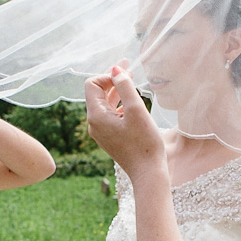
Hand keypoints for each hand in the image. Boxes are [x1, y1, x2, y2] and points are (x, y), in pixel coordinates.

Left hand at [84, 66, 164, 180]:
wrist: (148, 173)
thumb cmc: (144, 143)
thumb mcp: (136, 110)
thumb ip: (124, 86)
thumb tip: (114, 68)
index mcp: (96, 116)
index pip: (92, 84)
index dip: (108, 75)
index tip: (126, 75)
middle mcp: (94, 124)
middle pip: (98, 93)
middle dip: (113, 80)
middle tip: (129, 67)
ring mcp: (101, 132)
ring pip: (106, 104)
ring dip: (118, 91)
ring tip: (132, 80)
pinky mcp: (110, 138)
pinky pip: (111, 115)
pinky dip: (120, 104)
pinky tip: (132, 102)